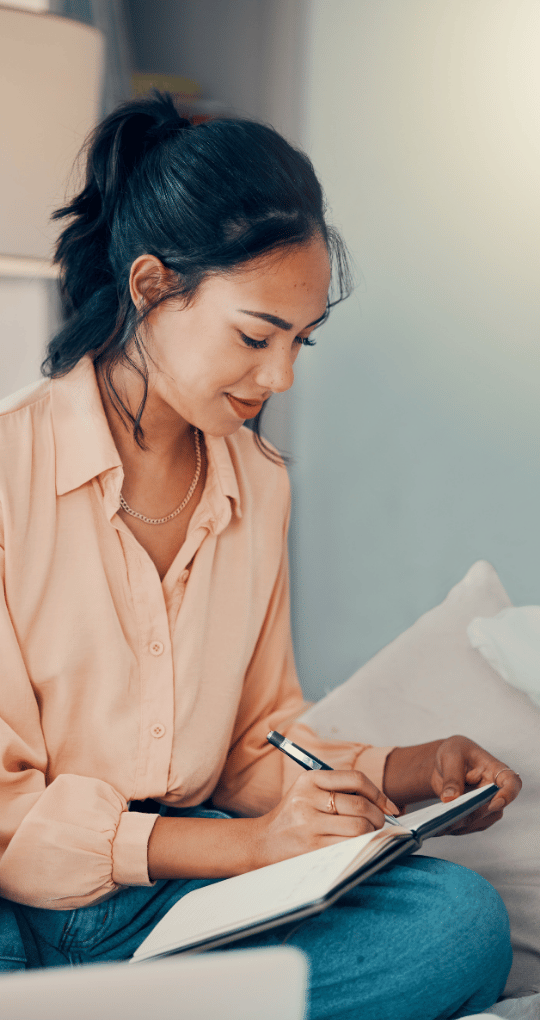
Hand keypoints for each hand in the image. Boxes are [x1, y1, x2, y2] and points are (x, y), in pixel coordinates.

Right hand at [252, 769, 398, 868]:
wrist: (262, 842)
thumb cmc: (292, 818)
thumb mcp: (308, 793)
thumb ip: (338, 791)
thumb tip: (381, 803)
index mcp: (310, 780)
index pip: (355, 779)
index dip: (378, 793)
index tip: (388, 805)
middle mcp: (308, 798)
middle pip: (360, 805)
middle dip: (378, 817)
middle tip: (380, 824)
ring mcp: (309, 823)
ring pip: (358, 827)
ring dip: (371, 833)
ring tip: (369, 835)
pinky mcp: (311, 846)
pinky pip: (348, 845)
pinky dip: (361, 846)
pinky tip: (360, 845)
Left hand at [429, 735, 521, 834]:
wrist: (445, 763)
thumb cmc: (454, 752)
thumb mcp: (450, 756)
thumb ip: (452, 777)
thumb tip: (450, 799)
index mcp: (495, 770)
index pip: (512, 783)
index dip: (508, 795)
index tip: (494, 803)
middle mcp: (495, 790)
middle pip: (494, 808)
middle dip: (474, 813)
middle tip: (452, 814)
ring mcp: (486, 804)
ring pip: (481, 820)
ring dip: (462, 823)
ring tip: (440, 823)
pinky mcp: (474, 814)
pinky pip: (469, 826)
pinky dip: (455, 828)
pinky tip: (439, 826)